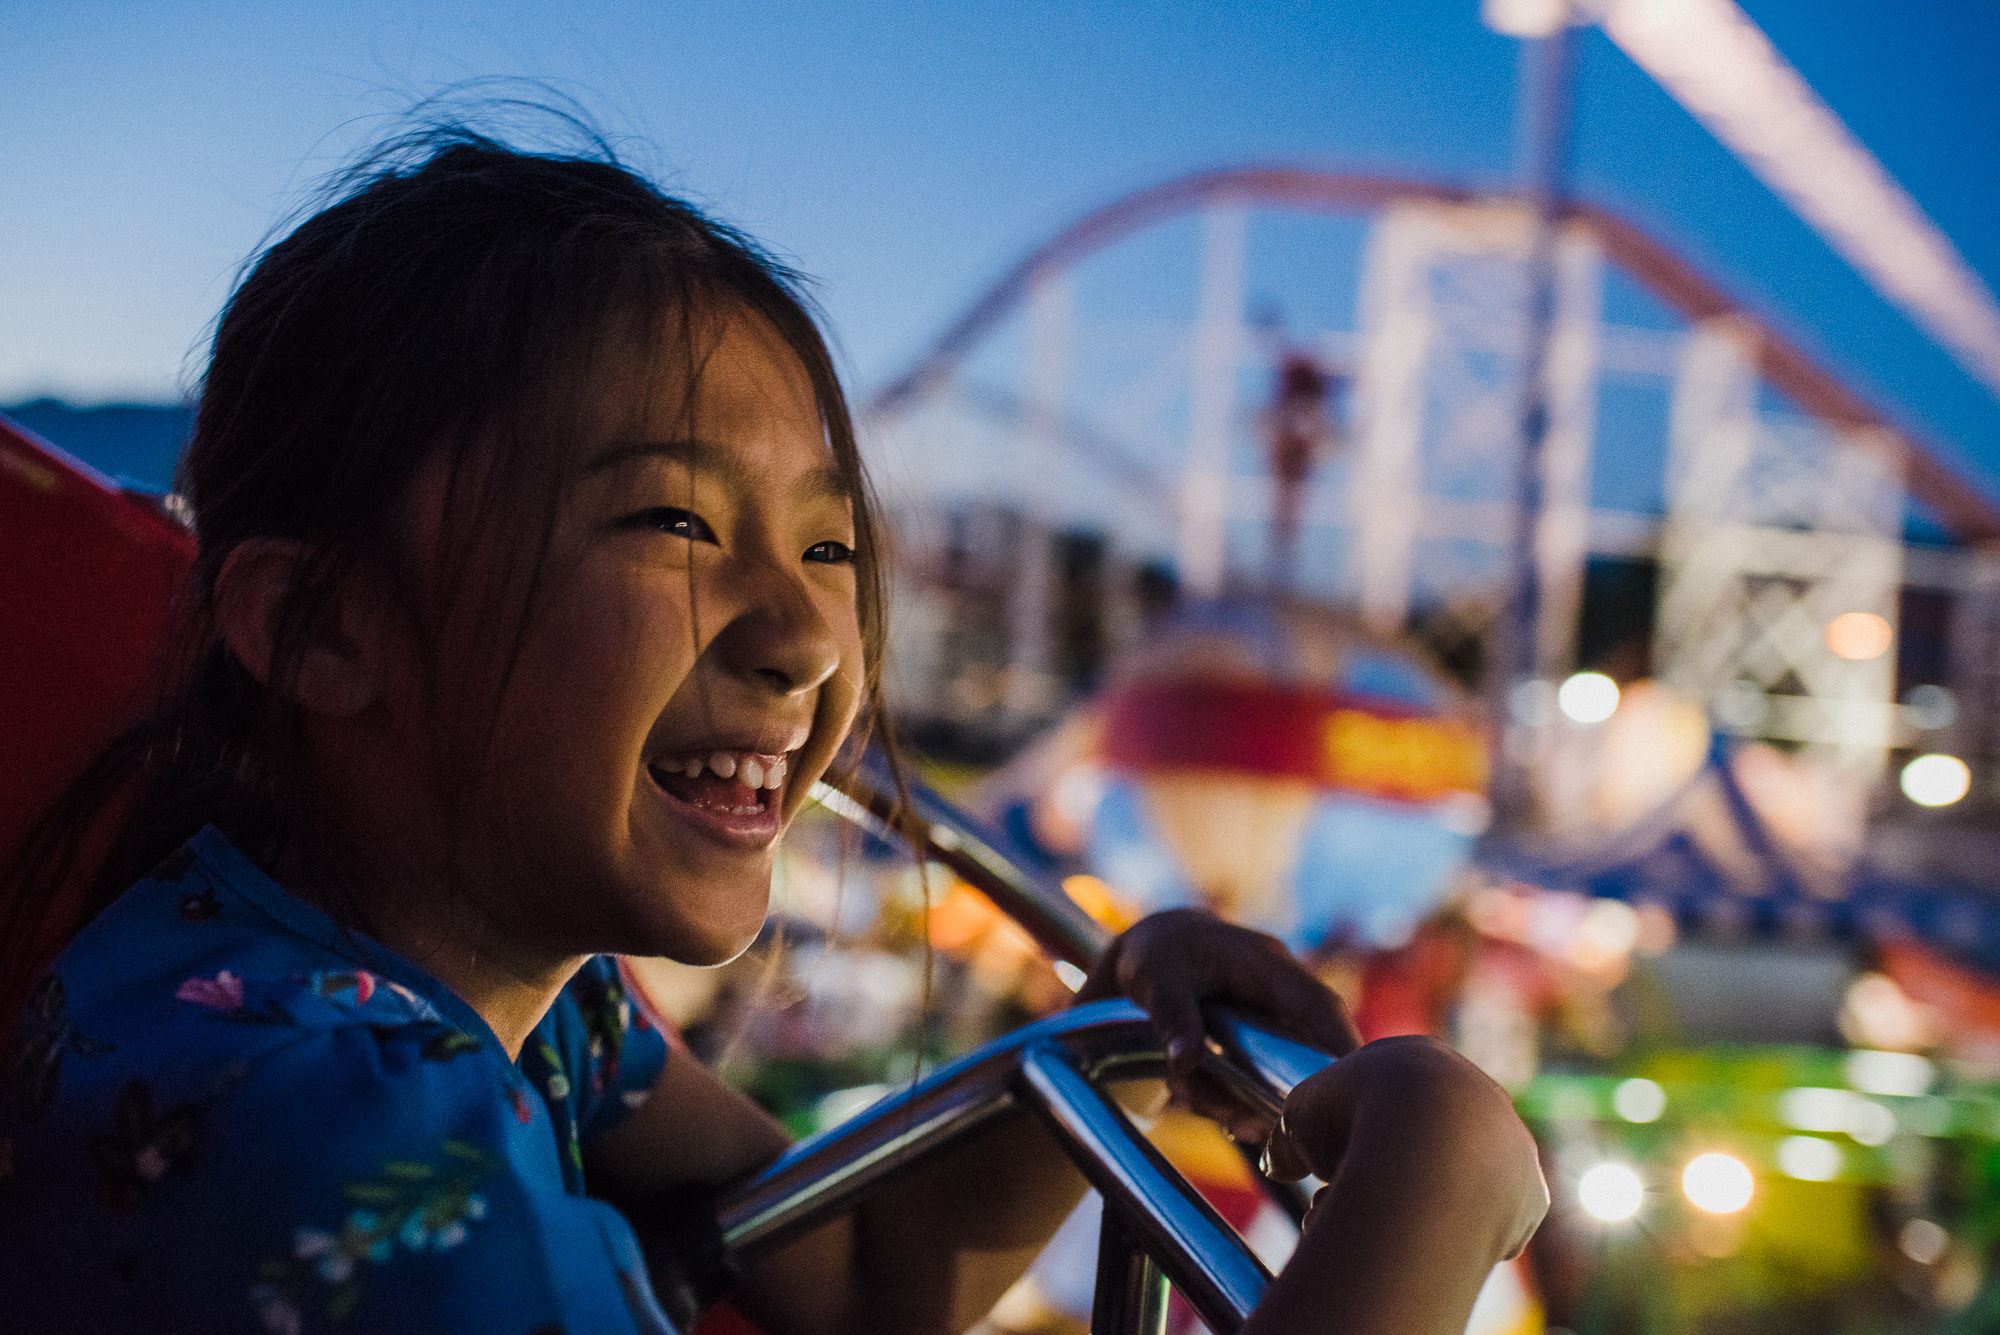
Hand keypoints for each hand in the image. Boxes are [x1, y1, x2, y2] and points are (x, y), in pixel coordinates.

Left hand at [1075, 908, 1358, 1140]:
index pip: (1317, 1004)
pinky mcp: (1258, 1039)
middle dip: (1298, 1087)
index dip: (1340, 1041)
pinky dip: (1239, 1098)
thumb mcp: (1155, 978)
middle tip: (1285, 1126)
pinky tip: (1225, 1118)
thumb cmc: (1155, 955)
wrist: (1148, 951)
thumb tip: (1185, 1062)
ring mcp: (1271, 1016)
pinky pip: (1261, 1075)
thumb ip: (1172, 1017)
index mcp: (1264, 964)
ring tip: (1236, 1125)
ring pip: (1282, 1068)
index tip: (1352, 1081)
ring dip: (1256, 1099)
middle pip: (1311, 1044)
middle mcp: (1279, 991)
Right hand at [1262, 1035, 1547, 1262]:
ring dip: (1420, 1203)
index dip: (1350, 1135)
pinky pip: (1490, 1217)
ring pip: (1457, 1179)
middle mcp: (1472, 1090)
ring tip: (1384, 1223)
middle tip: (1352, 1200)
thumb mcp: (1300, 1117)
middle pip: (1423, 1140)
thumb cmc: (1355, 1116)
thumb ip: (1293, 1136)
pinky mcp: (1529, 1189)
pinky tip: (1429, 1236)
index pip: (1384, 1098)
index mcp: (1418, 1058)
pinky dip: (1458, 1231)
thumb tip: (1281, 1163)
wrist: (1428, 1142)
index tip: (1330, 1164)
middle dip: (1385, 1171)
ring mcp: (1508, 1138)